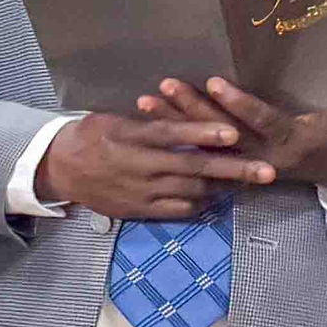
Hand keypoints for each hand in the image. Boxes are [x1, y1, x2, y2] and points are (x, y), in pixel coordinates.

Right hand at [34, 109, 270, 221]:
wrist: (59, 169)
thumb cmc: (89, 136)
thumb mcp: (114, 121)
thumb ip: (150, 123)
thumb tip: (185, 116)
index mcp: (130, 138)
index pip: (172, 134)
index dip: (203, 133)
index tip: (234, 132)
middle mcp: (139, 166)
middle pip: (192, 167)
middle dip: (234, 169)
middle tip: (268, 171)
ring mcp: (140, 191)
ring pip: (191, 191)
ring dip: (225, 187)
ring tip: (252, 182)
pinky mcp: (138, 209)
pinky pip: (176, 210)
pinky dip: (200, 203)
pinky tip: (217, 197)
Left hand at [141, 77, 326, 192]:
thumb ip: (311, 84)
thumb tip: (298, 45)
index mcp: (294, 138)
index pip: (262, 119)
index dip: (237, 102)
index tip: (213, 81)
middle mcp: (267, 156)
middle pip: (223, 133)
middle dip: (192, 110)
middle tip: (165, 86)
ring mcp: (249, 168)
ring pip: (205, 147)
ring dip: (174, 125)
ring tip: (146, 103)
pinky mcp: (238, 174)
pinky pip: (202, 160)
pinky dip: (178, 144)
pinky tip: (151, 130)